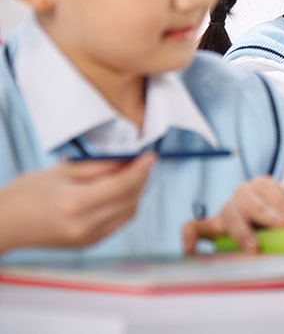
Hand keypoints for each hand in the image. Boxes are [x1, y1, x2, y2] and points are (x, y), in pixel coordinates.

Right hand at [0, 154, 155, 253]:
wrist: (4, 225)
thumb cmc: (27, 193)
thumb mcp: (63, 171)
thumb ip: (100, 167)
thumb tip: (131, 161)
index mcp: (74, 203)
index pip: (123, 185)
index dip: (141, 169)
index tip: (151, 156)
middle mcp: (84, 225)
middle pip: (130, 200)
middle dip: (141, 179)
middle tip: (141, 163)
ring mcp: (87, 238)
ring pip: (129, 213)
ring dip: (135, 193)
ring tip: (128, 175)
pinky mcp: (88, 244)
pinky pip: (118, 223)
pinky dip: (125, 206)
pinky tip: (117, 193)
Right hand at [183, 178, 283, 253]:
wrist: (270, 208)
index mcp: (264, 185)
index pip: (273, 194)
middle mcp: (243, 194)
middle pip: (251, 203)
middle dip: (268, 215)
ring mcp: (226, 209)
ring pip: (228, 215)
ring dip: (242, 231)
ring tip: (254, 247)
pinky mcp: (213, 225)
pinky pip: (195, 227)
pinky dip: (191, 237)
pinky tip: (194, 252)